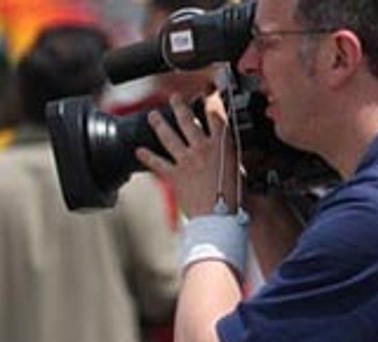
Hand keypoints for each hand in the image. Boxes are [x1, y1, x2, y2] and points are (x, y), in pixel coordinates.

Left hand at [139, 93, 240, 218]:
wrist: (218, 216)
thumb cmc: (233, 196)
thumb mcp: (238, 167)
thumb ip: (229, 153)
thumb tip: (226, 150)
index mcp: (222, 143)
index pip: (216, 113)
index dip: (211, 98)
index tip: (207, 89)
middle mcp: (202, 148)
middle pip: (188, 120)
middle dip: (180, 105)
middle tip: (174, 97)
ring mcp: (186, 160)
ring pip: (169, 136)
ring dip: (159, 124)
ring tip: (153, 115)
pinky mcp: (174, 176)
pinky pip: (157, 163)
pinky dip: (146, 156)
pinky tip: (139, 150)